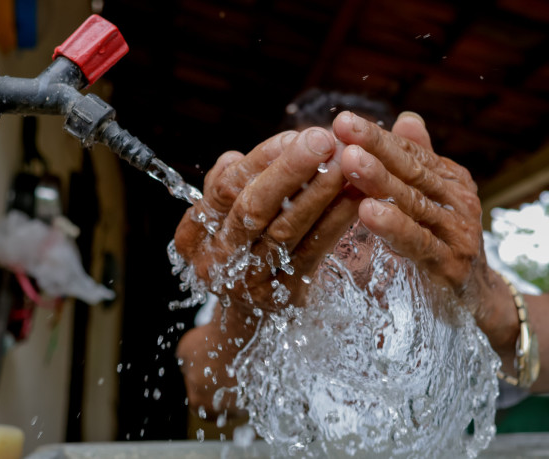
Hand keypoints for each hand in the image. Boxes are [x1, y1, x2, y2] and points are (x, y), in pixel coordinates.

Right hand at [173, 128, 360, 319]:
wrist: (246, 320)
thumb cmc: (238, 252)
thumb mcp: (222, 220)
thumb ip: (228, 186)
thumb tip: (234, 157)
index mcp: (193, 234)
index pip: (225, 188)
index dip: (261, 159)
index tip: (295, 134)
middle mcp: (215, 259)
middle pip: (253, 208)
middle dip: (291, 170)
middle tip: (325, 140)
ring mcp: (248, 281)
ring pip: (285, 229)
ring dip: (320, 192)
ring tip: (346, 164)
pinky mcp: (283, 297)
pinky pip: (312, 251)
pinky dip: (335, 221)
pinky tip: (355, 197)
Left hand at [333, 111, 484, 293]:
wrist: (478, 297)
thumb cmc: (446, 242)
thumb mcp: (434, 200)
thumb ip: (421, 161)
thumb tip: (406, 118)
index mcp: (451, 180)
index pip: (411, 153)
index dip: (377, 136)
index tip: (343, 120)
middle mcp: (458, 201)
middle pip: (411, 171)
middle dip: (374, 148)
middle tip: (343, 128)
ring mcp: (458, 233)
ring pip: (413, 202)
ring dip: (380, 181)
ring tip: (349, 162)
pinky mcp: (451, 265)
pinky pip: (418, 242)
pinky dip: (394, 226)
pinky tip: (369, 211)